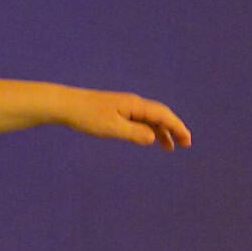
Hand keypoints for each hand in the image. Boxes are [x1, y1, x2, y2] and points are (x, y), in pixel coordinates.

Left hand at [63, 89, 191, 150]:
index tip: (187, 141)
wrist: (64, 104)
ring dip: (161, 131)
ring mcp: (123, 105)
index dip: (177, 128)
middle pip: (159, 115)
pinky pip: (138, 119)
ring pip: (149, 118)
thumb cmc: (87, 116)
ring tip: (168, 147)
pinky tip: (148, 138)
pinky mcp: (115, 110)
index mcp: (135, 105)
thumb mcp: (113, 128)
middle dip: (173, 129)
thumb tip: (153, 138)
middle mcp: (132, 103)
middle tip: (183, 145)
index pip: (163, 115)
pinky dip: (147, 129)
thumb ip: (135, 133)